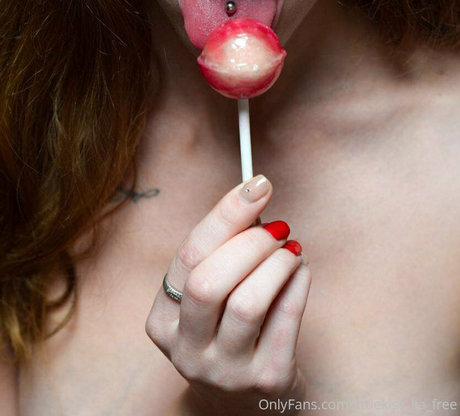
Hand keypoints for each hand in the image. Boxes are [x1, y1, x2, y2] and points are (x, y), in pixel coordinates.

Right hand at [145, 174, 311, 415]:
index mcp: (163, 321)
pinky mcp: (265, 378)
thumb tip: (252, 203)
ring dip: (276, 262)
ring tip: (291, 248)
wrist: (244, 403)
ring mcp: (225, 369)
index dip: (224, 216)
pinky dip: (299, 281)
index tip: (256, 185)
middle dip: (249, 241)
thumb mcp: (208, 301)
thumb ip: (219, 256)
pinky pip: (286, 318)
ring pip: (248, 302)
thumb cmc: (226, 335)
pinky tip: (300, 269)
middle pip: (209, 281)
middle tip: (277, 226)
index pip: (188, 257)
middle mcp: (187, 349)